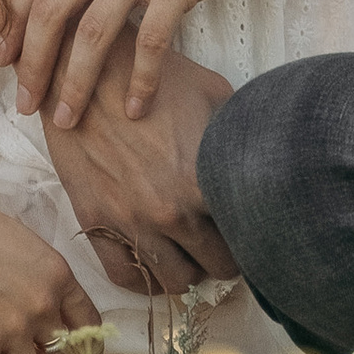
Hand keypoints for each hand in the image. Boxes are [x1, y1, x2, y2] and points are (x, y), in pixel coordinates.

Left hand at [1, 0, 300, 124]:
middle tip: (25, 103)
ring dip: (75, 81)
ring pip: (92, 31)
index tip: (5, 59)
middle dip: (33, 62)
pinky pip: (150, 41)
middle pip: (51, 7)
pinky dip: (140, 80)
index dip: (15, 20)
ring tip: (68, 118)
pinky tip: (136, 108)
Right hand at [40, 40, 240, 298]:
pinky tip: (158, 257)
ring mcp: (130, 222)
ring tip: (192, 249)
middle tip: (224, 238)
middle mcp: (170, 211)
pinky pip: (127, 278)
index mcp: (205, 181)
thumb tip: (268, 155)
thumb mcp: (213, 94)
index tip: (253, 227)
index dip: (256, 235)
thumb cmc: (154, 77)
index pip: (249, 237)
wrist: (84, 71)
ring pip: (177, 282)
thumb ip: (243, 134)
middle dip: (227, 255)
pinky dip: (147, 277)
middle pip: (218, 267)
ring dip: (190, 269)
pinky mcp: (95, 223)